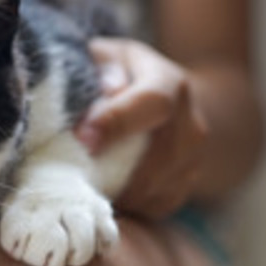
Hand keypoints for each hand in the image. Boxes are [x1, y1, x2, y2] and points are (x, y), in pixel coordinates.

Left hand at [75, 38, 207, 218]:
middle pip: (157, 156)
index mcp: (169, 82)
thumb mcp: (108, 57)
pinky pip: (153, 208)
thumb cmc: (121, 74)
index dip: (117, 122)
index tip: (82, 139)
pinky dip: (125, 207)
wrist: (169, 101)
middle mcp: (190, 123)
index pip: (152, 102)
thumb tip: (109, 89)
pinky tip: (101, 195)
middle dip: (112, 169)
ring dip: (117, 192)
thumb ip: (104, 66)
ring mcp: (193, 160)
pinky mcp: (184, 187)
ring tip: (81, 187)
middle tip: (71, 177)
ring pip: (155, 189)